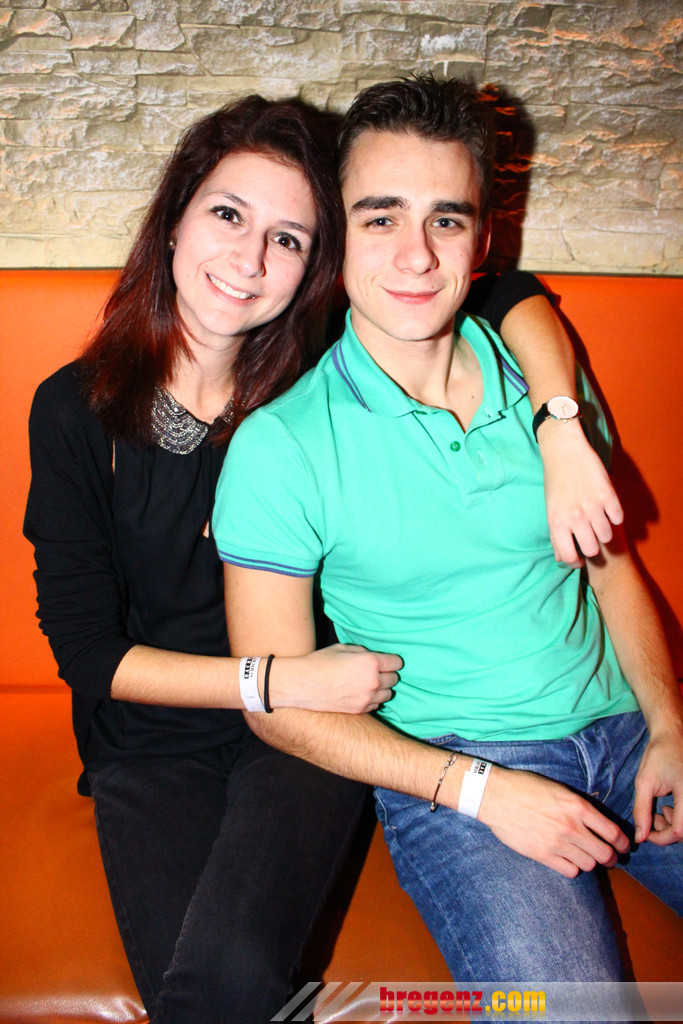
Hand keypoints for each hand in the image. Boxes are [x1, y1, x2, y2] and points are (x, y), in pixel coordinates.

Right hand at [276, 644, 401, 713]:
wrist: (303, 684)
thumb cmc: (321, 662)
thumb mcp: (343, 648)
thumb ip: (363, 652)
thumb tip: (372, 658)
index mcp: (371, 662)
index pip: (396, 662)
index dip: (391, 661)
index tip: (386, 661)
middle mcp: (373, 681)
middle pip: (394, 679)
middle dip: (387, 674)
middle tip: (375, 672)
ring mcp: (367, 698)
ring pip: (388, 694)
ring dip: (382, 688)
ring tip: (368, 683)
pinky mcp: (360, 710)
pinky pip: (376, 704)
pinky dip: (373, 699)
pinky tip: (361, 693)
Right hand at [478, 765, 629, 876]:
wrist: (496, 795)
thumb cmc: (526, 787)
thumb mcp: (559, 789)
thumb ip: (579, 807)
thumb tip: (596, 823)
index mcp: (578, 806)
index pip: (613, 832)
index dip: (623, 843)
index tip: (624, 847)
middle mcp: (572, 826)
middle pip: (605, 854)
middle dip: (611, 857)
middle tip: (609, 857)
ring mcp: (557, 843)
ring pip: (589, 865)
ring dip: (590, 862)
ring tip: (584, 857)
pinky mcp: (543, 855)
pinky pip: (570, 872)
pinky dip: (573, 868)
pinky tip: (567, 860)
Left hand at [537, 418, 622, 566]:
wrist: (564, 451)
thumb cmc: (555, 482)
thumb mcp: (550, 510)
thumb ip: (556, 536)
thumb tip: (562, 559)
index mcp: (557, 523)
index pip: (569, 557)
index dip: (576, 562)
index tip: (580, 559)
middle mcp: (575, 518)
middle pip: (592, 550)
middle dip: (593, 547)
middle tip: (592, 538)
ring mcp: (593, 507)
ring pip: (607, 536)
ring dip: (604, 531)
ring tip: (599, 522)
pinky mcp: (608, 495)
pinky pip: (618, 518)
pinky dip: (615, 516)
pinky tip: (607, 509)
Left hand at [633, 730, 682, 844]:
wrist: (673, 735)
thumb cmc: (658, 755)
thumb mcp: (645, 782)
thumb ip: (642, 811)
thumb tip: (640, 838)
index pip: (680, 830)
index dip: (662, 837)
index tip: (646, 833)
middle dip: (668, 831)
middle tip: (652, 819)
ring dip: (674, 826)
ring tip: (658, 812)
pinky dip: (679, 818)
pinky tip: (667, 807)